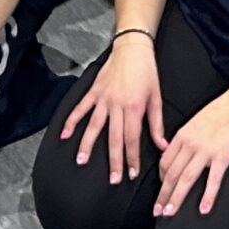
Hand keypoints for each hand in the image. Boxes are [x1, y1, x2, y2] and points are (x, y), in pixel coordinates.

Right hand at [59, 33, 166, 186]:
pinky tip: (64, 134)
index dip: (132, 158)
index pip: (132, 139)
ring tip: (81, 161)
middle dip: (114, 160)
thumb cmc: (146, 73)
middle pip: (113, 138)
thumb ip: (157, 125)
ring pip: (94, 126)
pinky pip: (80, 108)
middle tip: (112, 179)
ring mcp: (103, 98)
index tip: (131, 174)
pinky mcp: (93, 91)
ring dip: (87, 145)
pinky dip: (72, 120)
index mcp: (134, 108)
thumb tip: (163, 146)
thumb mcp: (156, 98)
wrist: (132, 48)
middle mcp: (116, 105)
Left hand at [155, 97, 228, 216]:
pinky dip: (207, 197)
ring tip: (170, 212)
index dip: (161, 180)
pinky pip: (212, 181)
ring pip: (186, 179)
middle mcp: (191, 144)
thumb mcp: (196, 121)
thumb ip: (187, 137)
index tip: (160, 191)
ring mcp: (205, 151)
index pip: (165, 161)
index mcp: (183, 135)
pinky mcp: (222, 157)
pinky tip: (203, 209)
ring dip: (176, 198)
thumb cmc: (222, 112)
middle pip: (171, 174)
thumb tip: (179, 151)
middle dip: (163, 195)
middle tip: (158, 210)